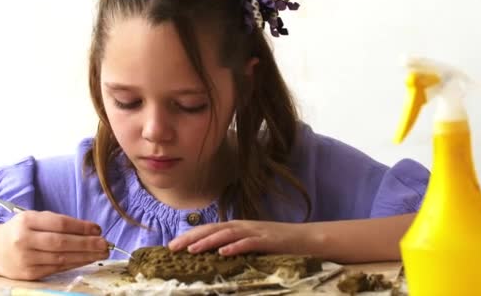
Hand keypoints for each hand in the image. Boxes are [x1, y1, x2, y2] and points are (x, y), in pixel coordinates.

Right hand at [0, 211, 108, 279]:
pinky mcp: (27, 274)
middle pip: (61, 242)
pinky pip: (56, 269)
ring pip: (61, 258)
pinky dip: (74, 265)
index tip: (98, 229)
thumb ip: (57, 222)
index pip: (59, 223)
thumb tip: (91, 230)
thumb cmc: (20, 231)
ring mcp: (25, 259)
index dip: (81, 227)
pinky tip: (87, 260)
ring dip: (85, 256)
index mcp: (27, 221)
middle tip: (105, 244)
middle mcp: (24, 239)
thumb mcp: (34, 219)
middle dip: (87, 244)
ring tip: (101, 253)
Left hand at [168, 220, 308, 255]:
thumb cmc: (280, 244)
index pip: (210, 229)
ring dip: (209, 241)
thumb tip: (216, 254)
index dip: (191, 235)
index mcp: (239, 227)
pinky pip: (249, 243)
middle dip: (192, 237)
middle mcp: (244, 226)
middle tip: (172, 247)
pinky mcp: (269, 241)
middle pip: (214, 229)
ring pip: (228, 234)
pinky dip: (235, 247)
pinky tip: (223, 252)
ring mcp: (257, 232)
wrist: (308, 238)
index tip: (173, 244)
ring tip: (192, 249)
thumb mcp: (254, 243)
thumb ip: (237, 245)